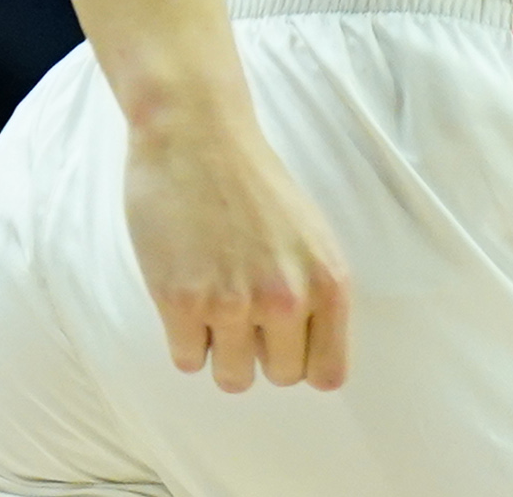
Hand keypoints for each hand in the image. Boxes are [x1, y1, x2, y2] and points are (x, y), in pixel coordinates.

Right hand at [122, 100, 353, 392]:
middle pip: (280, 378)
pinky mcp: (181, 301)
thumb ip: (318, 295)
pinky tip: (185, 294)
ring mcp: (233, 302)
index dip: (304, 361)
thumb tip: (313, 360)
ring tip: (214, 300)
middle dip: (261, 352)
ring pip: (232, 379)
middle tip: (243, 306)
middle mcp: (288, 298)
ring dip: (220, 349)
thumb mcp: (312, 237)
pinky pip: (187, 362)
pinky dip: (184, 338)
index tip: (285, 340)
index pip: (330, 374)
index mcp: (329, 282)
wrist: (196, 134)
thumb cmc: (253, 183)